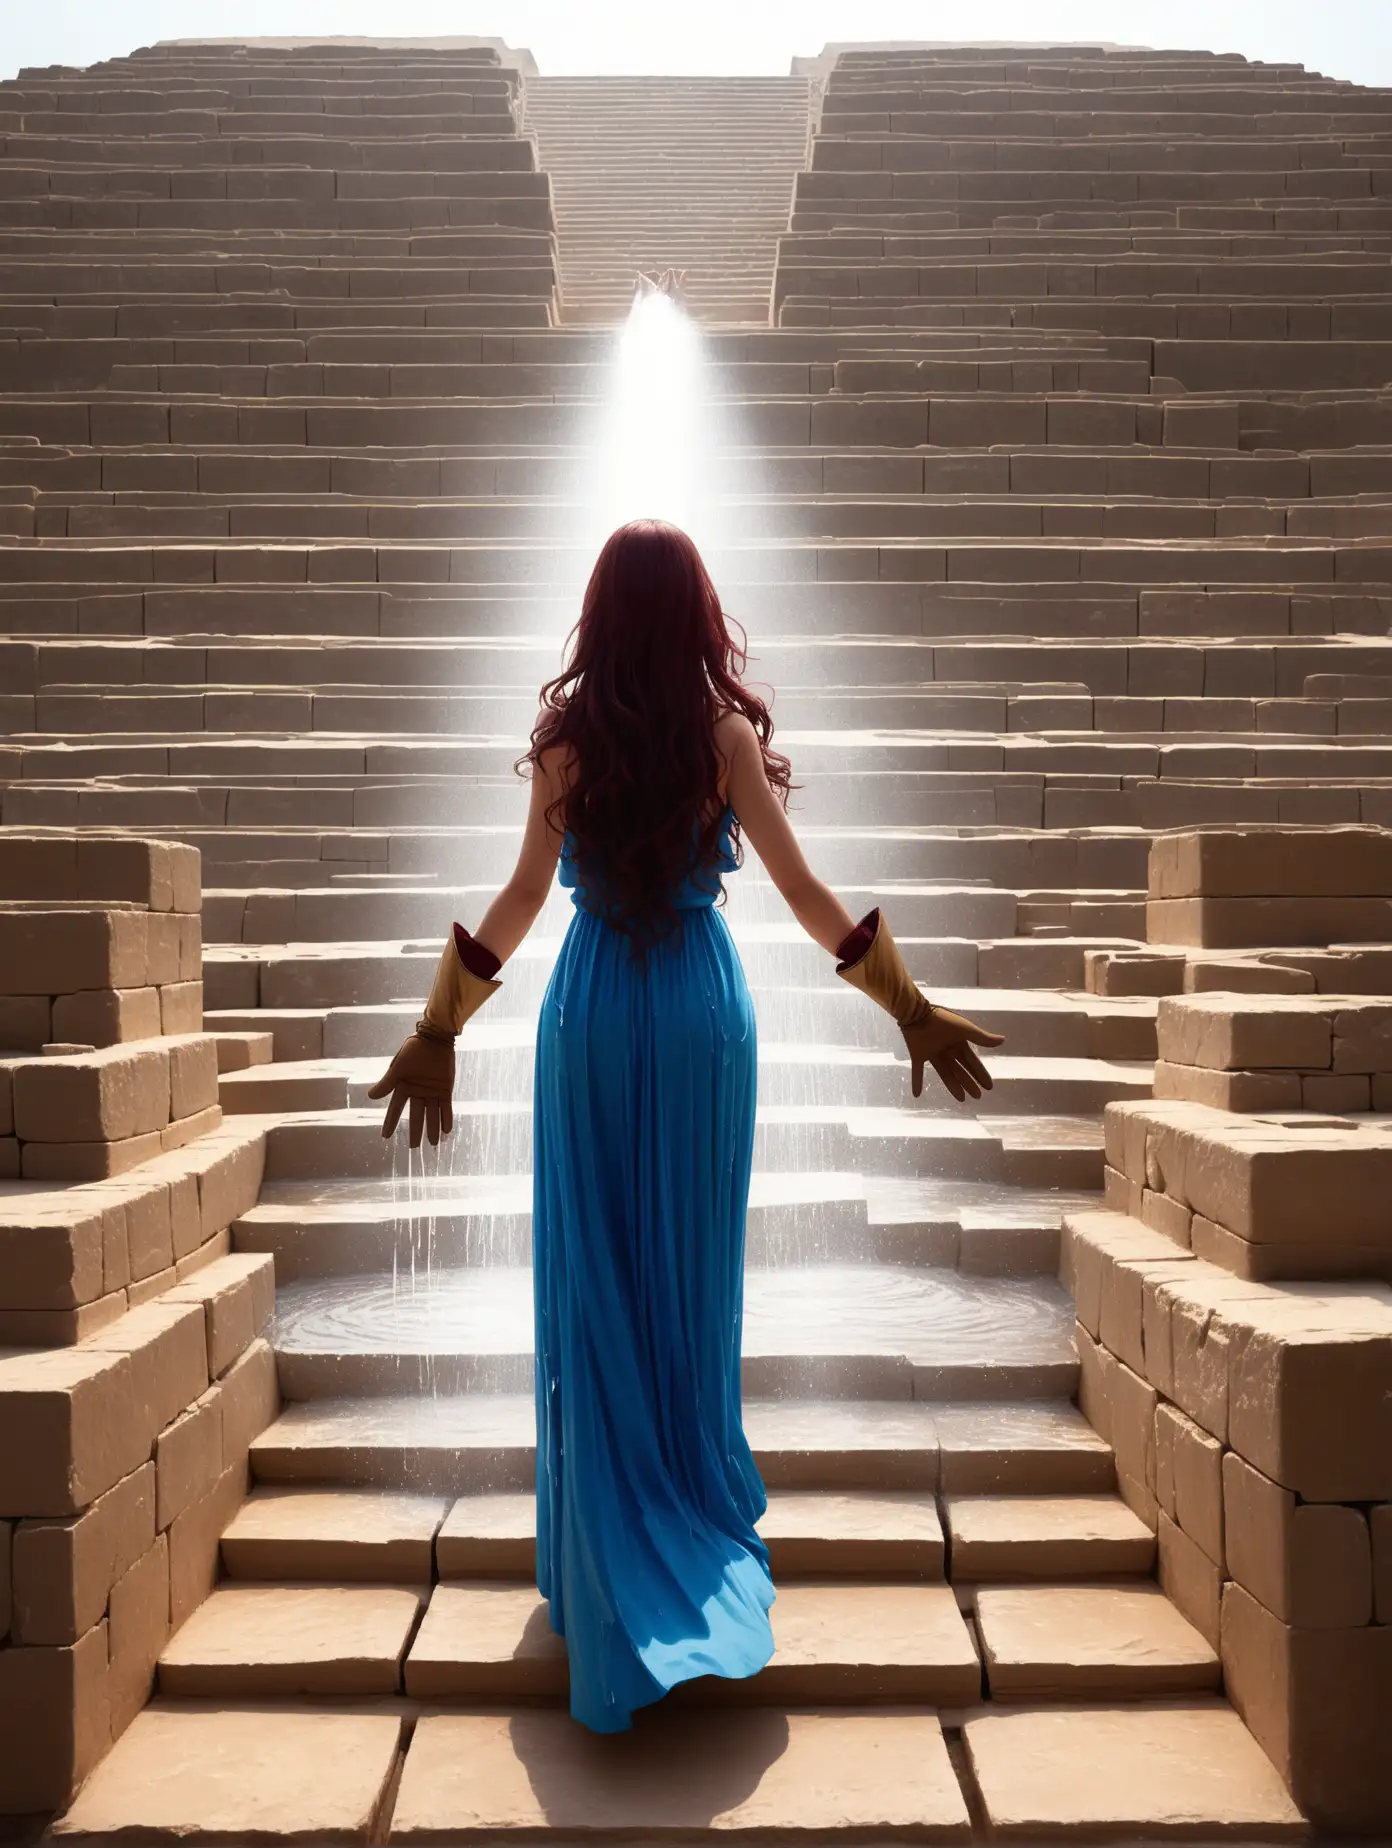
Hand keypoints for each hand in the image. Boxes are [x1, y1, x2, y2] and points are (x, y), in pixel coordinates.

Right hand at [367, 1031, 454, 1146]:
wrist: (434, 1039)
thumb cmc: (413, 1050)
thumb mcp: (398, 1067)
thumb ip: (387, 1083)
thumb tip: (371, 1097)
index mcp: (403, 1087)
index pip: (395, 1109)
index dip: (390, 1123)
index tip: (385, 1136)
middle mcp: (417, 1092)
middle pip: (416, 1116)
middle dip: (415, 1132)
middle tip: (413, 1148)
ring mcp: (432, 1092)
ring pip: (432, 1114)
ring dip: (433, 1129)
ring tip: (433, 1144)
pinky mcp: (445, 1089)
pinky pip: (446, 1107)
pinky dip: (446, 1118)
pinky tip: (447, 1131)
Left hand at [901, 1007, 1004, 1101]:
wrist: (918, 1014)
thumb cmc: (943, 1021)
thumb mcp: (965, 1029)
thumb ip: (982, 1038)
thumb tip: (1003, 1040)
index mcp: (958, 1044)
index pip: (972, 1062)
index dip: (980, 1074)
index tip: (989, 1087)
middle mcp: (947, 1050)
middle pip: (960, 1070)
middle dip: (969, 1082)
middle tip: (978, 1096)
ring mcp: (932, 1053)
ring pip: (945, 1073)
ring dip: (953, 1086)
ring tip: (962, 1099)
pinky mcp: (918, 1055)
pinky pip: (917, 1071)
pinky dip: (916, 1082)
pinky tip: (916, 1095)